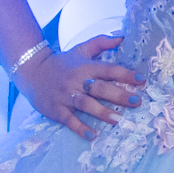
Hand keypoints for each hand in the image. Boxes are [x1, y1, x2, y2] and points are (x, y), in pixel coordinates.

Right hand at [13, 34, 145, 139]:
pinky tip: (92, 135)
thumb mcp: (80, 49)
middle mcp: (77, 81)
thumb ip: (101, 42)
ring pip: (86, 105)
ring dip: (102, 113)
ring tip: (119, 120)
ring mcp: (66, 96)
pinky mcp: (56, 109)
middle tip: (137, 102)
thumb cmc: (61, 62)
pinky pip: (69, 120)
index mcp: (85, 67)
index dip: (125, 74)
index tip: (142, 80)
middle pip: (100, 88)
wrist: (31, 71)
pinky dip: (80, 127)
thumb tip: (123, 36)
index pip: (109, 70)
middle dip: (119, 95)